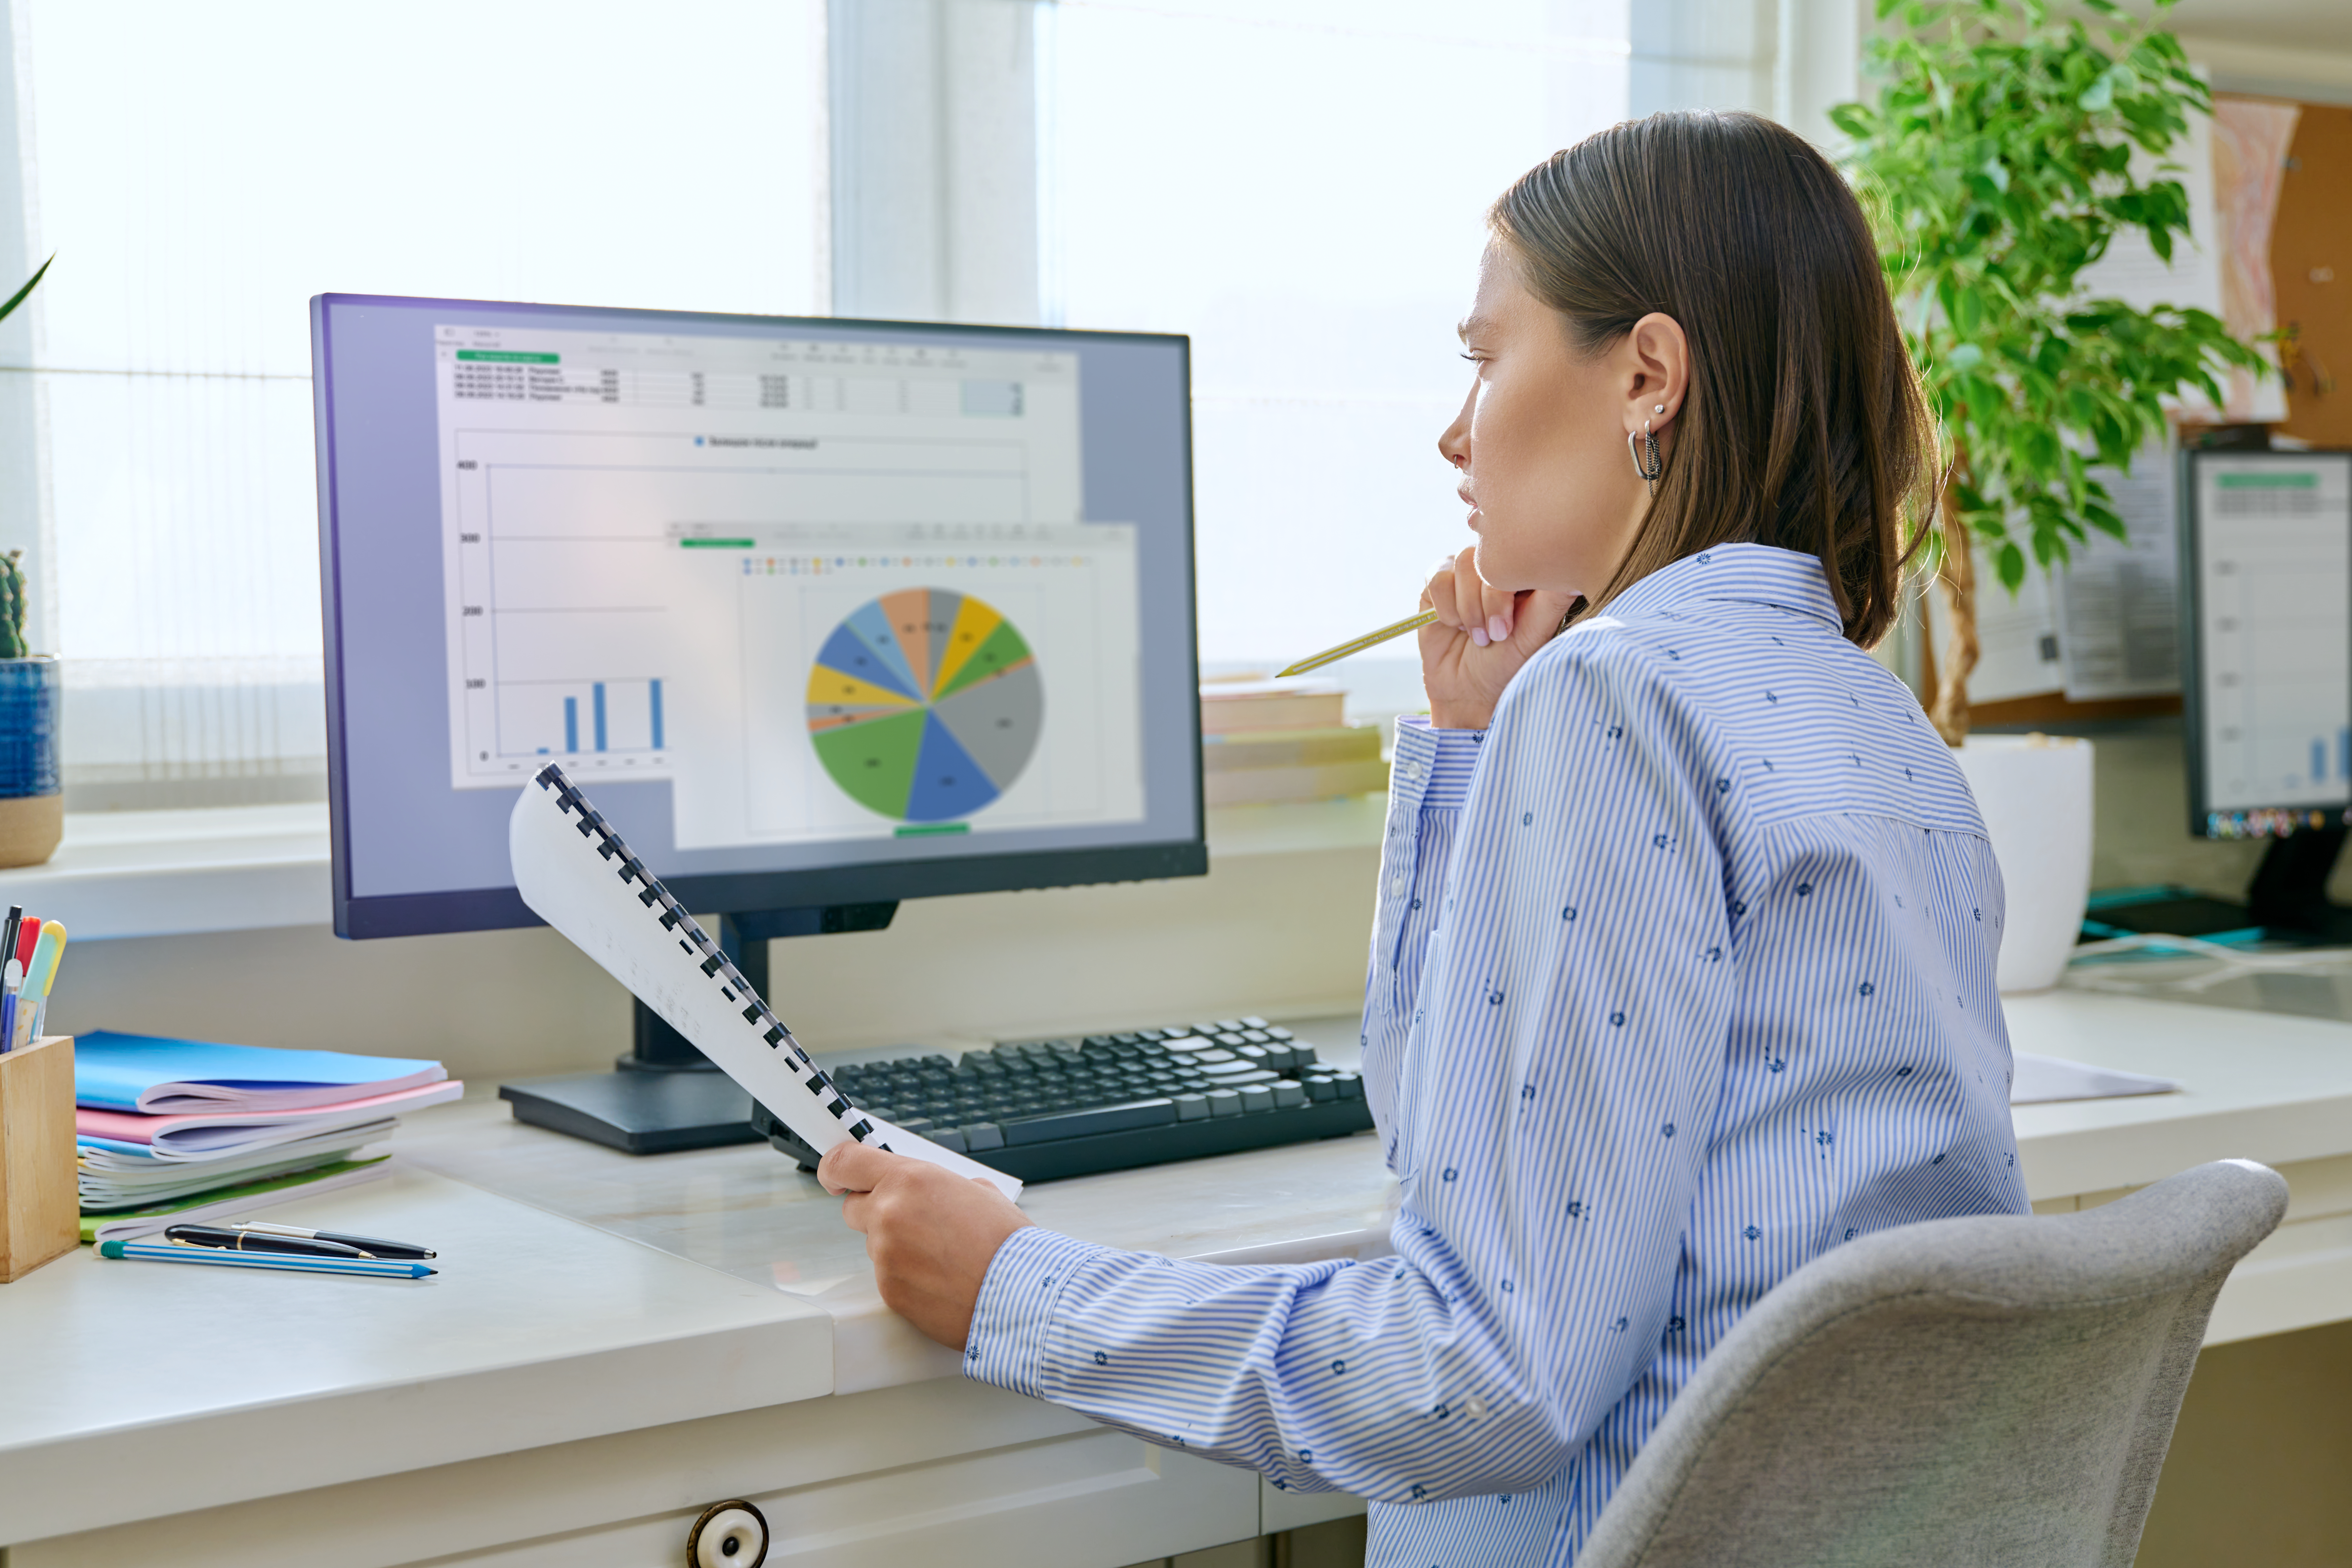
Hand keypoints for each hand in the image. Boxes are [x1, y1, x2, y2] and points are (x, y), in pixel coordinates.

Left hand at [821, 1139, 1032, 1349]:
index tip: (835, 1176)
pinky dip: (907, 1278)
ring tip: (942, 1258)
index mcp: (910, 1180)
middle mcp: (889, 1214)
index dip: (835, 1169)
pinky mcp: (889, 1291)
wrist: (1021, 1294)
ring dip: (898, 1248)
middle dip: (876, 1212)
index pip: (844, 1162)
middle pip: (853, 1208)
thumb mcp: (979, 1191)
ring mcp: (885, 1256)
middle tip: (912, 1224)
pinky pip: (887, 1277)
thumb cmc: (1007, 1244)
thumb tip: (931, 1194)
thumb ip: (940, 1186)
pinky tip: (940, 1281)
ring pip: (874, 1246)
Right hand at [1418, 547, 1578, 729]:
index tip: (1508, 628)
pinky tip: (1454, 627)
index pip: (1519, 553)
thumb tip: (1571, 567)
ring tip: (1477, 635)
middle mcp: (1495, 569)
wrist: (1468, 692)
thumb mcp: (1534, 634)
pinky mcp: (1438, 584)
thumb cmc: (1508, 665)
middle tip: (1494, 636)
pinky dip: (1446, 609)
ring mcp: (1465, 574)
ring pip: (1460, 564)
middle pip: (1486, 557)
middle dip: (1487, 603)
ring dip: (1467, 608)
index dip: (1507, 589)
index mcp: (1524, 575)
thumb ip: (1552, 599)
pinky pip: (1437, 579)